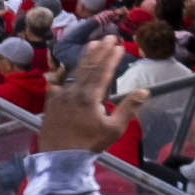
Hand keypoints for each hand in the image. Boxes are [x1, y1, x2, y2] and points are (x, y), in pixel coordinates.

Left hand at [38, 34, 123, 159]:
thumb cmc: (89, 144)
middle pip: (88, 68)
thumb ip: (129, 108)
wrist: (59, 157)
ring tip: (92, 44)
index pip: (103, 72)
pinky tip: (61, 68)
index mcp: (90, 97)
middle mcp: (73, 92)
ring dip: (84, 58)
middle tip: (108, 37)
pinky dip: (61, 74)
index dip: (111, 58)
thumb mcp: (114, 129)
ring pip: (73, 73)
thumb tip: (144, 91)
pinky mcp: (50, 103)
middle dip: (99, 52)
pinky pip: (56, 84)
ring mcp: (59, 96)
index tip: (119, 45)